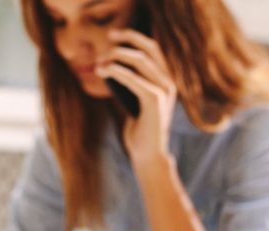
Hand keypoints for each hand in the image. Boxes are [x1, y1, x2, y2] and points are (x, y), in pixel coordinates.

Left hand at [95, 29, 176, 170]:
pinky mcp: (154, 100)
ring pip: (140, 61)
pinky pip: (133, 79)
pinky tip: (104, 71)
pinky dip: (117, 72)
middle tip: (108, 39)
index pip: (153, 50)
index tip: (114, 37)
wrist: (148, 156)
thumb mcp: (135, 104)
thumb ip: (131, 87)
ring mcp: (164, 91)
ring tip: (100, 61)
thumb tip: (112, 68)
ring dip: (117, 57)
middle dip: (128, 39)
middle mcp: (168, 83)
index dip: (134, 38)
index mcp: (166, 82)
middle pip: (150, 49)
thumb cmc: (140, 133)